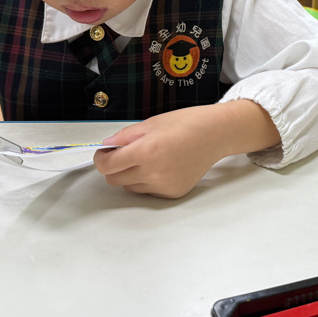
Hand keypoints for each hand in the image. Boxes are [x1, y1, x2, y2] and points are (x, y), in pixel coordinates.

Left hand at [94, 100, 279, 198]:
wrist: (216, 134)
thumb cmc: (186, 123)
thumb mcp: (151, 123)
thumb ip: (125, 136)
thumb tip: (107, 146)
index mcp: (146, 151)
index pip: (107, 165)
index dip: (101, 158)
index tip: (104, 152)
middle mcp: (153, 172)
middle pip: (114, 180)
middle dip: (114, 167)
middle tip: (124, 154)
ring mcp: (164, 186)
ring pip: (130, 187)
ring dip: (130, 175)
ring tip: (147, 159)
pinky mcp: (173, 193)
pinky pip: (148, 191)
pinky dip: (147, 181)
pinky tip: (161, 166)